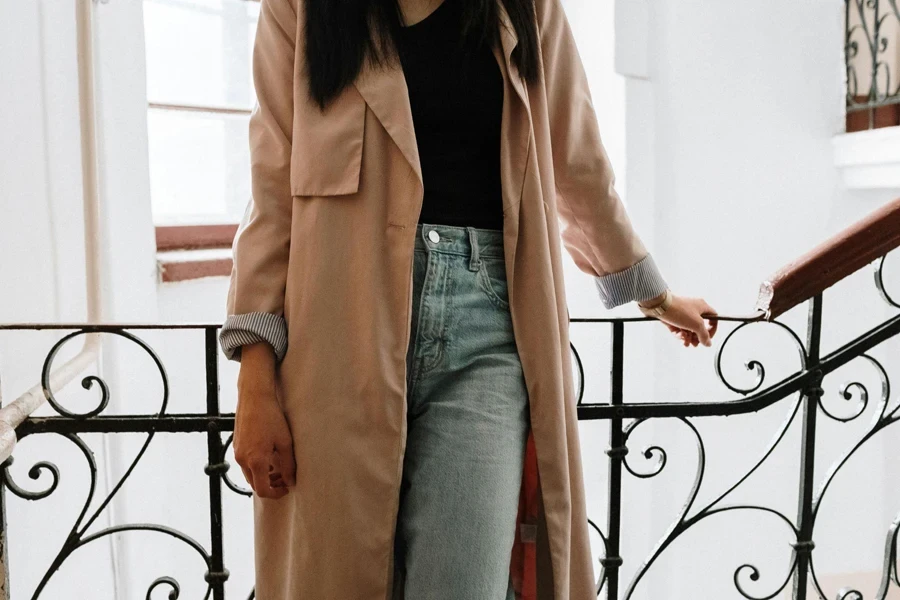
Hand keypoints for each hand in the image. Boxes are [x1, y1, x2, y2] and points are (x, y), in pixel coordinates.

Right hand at [233, 342, 296, 498]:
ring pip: (249, 474)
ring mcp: (237, 453)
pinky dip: (256, 466)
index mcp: (256, 461)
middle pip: (254, 484)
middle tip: (285, 478)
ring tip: (278, 466)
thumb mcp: (285, 442)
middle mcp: (242, 460)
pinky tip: (268, 455)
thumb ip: (289, 465)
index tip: (286, 488)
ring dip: (263, 476)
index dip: (275, 493)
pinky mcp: (235, 445)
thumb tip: (291, 481)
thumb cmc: (271, 417)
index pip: (262, 490)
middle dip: (270, 485)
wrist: (254, 397)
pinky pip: (245, 463)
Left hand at [643, 293, 717, 347]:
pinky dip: (680, 334)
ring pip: (688, 329)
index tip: (708, 337)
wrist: (659, 305)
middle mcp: (693, 309)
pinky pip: (679, 329)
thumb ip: (704, 335)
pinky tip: (680, 337)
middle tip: (695, 344)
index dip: (712, 329)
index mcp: (702, 307)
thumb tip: (708, 343)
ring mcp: (682, 314)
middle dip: (697, 337)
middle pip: (699, 326)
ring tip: (686, 343)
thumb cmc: (679, 310)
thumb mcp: (696, 324)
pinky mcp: (672, 318)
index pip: (713, 318)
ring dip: (689, 338)